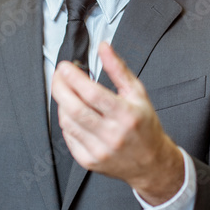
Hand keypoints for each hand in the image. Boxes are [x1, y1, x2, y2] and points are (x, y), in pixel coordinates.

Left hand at [51, 41, 183, 203]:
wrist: (151, 162)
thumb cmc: (144, 126)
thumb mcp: (137, 93)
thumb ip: (118, 68)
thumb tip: (104, 47)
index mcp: (126, 115)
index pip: (93, 94)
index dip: (74, 78)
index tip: (65, 67)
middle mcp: (112, 135)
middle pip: (75, 108)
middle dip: (60, 88)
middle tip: (58, 76)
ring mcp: (99, 150)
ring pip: (68, 122)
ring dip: (62, 103)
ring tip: (66, 92)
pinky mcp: (89, 161)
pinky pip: (68, 137)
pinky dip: (66, 121)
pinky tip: (72, 113)